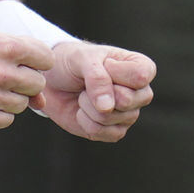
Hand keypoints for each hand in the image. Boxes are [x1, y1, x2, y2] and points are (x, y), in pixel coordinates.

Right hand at [0, 29, 46, 130]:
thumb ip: (20, 63)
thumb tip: (42, 101)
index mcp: (6, 46)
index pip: (46, 59)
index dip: (36, 62)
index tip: (22, 64)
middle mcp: (1, 72)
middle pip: (37, 84)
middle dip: (24, 83)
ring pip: (22, 104)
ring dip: (9, 99)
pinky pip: (6, 120)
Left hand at [34, 40, 156, 141]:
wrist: (52, 82)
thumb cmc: (72, 63)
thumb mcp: (82, 59)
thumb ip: (97, 78)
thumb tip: (107, 108)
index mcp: (141, 68)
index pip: (140, 76)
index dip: (114, 72)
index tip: (103, 64)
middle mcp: (140, 93)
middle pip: (127, 101)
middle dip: (97, 92)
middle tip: (89, 83)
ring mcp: (129, 114)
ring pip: (110, 118)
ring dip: (87, 106)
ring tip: (84, 94)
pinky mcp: (114, 131)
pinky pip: (103, 133)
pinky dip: (85, 121)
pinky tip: (83, 110)